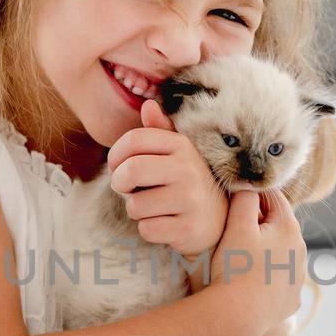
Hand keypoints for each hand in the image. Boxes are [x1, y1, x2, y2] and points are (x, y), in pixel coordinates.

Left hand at [106, 99, 228, 264]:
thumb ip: (159, 132)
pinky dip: (148, 229)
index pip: (134, 140)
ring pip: (135, 205)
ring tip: (152, 207)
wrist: (220, 222)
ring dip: (136, 210)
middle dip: (119, 183)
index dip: (116, 155)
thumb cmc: (188, 184)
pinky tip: (164, 224)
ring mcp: (191, 200)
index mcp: (183, 146)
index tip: (116, 166)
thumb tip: (148, 105)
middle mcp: (189, 169)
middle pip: (132, 170)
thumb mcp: (178, 155)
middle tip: (125, 188)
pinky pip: (147, 229)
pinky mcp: (189, 228)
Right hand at [208, 187, 306, 330]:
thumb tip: (249, 187)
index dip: (252, 195)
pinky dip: (267, 277)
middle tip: (233, 230)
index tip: (234, 199)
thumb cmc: (236, 268)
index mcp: (289, 227)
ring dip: (264, 250)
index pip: (273, 197)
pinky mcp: (291, 299)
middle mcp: (301, 250)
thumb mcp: (237, 225)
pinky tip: (250, 282)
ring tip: (240, 258)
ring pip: (281, 253)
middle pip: (279, 226)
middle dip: (259, 224)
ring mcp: (298, 277)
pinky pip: (279, 280)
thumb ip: (244, 199)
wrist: (239, 315)